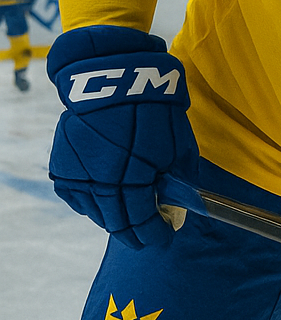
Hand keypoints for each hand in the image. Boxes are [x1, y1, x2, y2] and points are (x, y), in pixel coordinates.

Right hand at [47, 26, 198, 248]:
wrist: (115, 79)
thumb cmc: (156, 112)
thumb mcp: (179, 147)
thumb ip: (178, 181)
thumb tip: (177, 206)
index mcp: (133, 179)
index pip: (142, 221)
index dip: (154, 233)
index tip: (163, 238)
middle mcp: (101, 182)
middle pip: (116, 222)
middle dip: (133, 234)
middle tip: (144, 239)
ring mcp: (78, 175)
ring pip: (94, 212)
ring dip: (112, 220)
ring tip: (126, 223)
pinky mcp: (63, 165)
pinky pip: (75, 196)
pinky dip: (89, 203)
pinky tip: (101, 203)